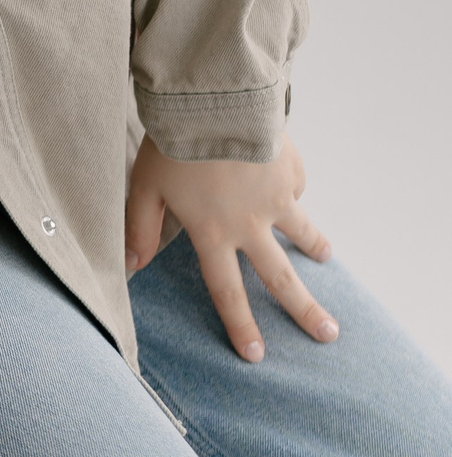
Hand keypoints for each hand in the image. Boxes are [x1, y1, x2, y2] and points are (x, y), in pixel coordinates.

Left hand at [126, 134, 335, 361]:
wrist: (216, 100)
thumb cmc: (173, 143)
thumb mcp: (145, 187)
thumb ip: (139, 230)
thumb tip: (129, 268)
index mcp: (213, 235)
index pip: (227, 292)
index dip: (241, 326)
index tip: (257, 356)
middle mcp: (251, 225)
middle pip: (281, 279)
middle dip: (305, 311)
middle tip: (328, 334)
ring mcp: (277, 198)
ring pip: (302, 232)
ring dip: (315, 247)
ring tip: (326, 258)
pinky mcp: (291, 170)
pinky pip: (294, 186)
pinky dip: (290, 188)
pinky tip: (283, 181)